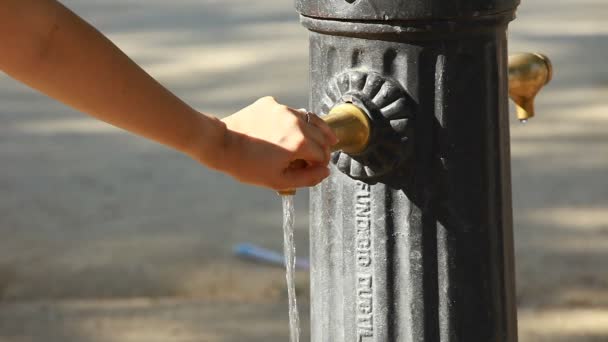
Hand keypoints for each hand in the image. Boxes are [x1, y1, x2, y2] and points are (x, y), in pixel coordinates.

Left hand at [216, 96, 337, 189]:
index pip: (323, 154)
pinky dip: (293, 121)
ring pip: (308, 119)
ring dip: (314, 131)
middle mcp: (295, 121)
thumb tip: (326, 171)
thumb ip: (307, 178)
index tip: (315, 170)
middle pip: (320, 135)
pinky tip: (288, 130)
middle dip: (322, 147)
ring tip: (321, 138)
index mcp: (299, 142)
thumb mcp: (279, 181)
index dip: (321, 164)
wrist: (221, 144)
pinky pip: (289, 111)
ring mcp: (283, 109)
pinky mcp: (270, 103)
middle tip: (318, 157)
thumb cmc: (248, 166)